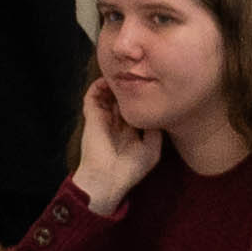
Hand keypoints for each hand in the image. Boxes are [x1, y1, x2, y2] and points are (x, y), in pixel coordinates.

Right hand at [68, 82, 157, 217]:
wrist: (108, 177)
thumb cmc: (131, 167)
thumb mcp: (152, 148)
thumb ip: (156, 130)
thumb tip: (160, 114)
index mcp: (130, 131)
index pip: (134, 109)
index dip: (141, 97)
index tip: (152, 84)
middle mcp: (116, 123)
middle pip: (120, 99)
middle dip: (128, 87)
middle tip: (138, 73)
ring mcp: (103, 119)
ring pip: (106, 95)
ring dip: (113, 85)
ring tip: (123, 73)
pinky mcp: (92, 117)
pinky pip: (91, 97)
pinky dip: (97, 87)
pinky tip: (108, 81)